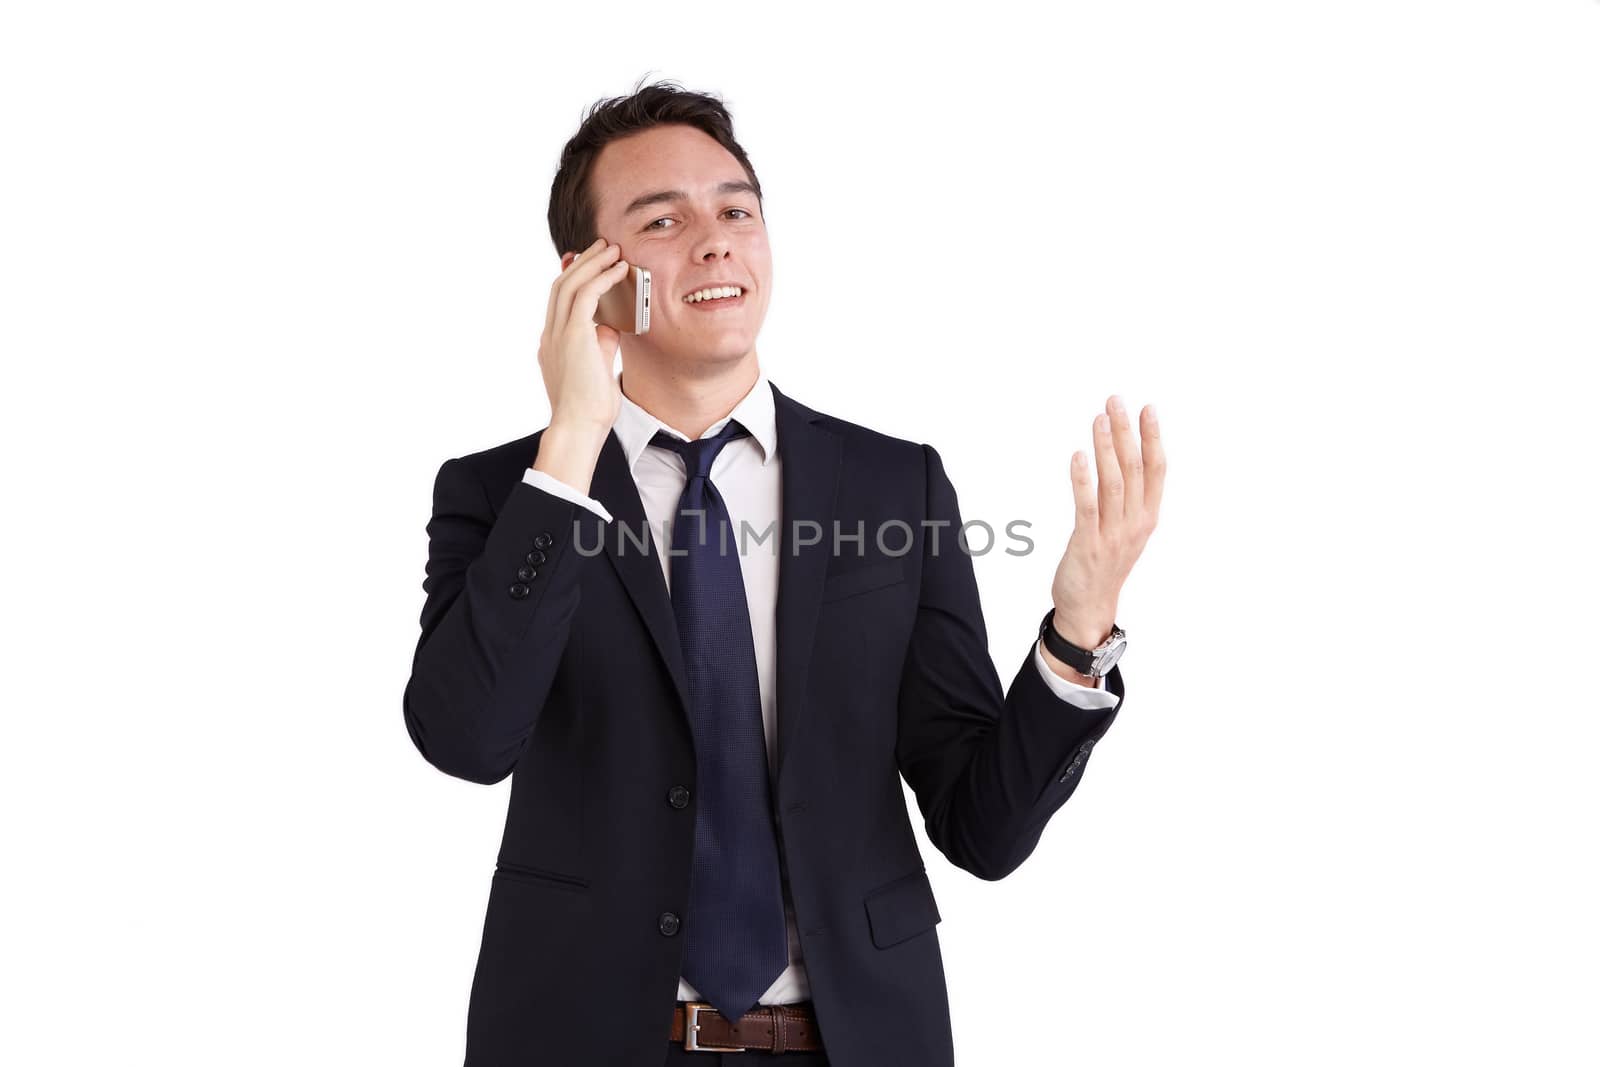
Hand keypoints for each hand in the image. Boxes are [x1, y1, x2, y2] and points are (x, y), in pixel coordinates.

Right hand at [537, 237, 628, 431]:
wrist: (579, 426)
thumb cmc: (590, 407)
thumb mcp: (597, 367)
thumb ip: (602, 343)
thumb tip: (613, 323)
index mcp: (552, 344)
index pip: (559, 301)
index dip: (573, 277)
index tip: (586, 262)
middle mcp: (550, 335)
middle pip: (561, 285)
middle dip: (582, 262)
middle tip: (601, 246)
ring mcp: (558, 334)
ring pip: (570, 284)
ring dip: (593, 263)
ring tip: (612, 250)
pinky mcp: (572, 336)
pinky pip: (586, 295)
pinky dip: (603, 278)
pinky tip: (619, 269)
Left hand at [1049, 395, 1164, 645]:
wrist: (1089, 608)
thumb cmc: (1105, 564)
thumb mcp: (1127, 529)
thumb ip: (1129, 498)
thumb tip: (1124, 458)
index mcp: (1147, 516)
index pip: (1156, 470)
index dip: (1153, 438)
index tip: (1147, 408)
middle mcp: (1135, 523)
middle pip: (1134, 469)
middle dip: (1126, 432)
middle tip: (1116, 401)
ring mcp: (1113, 534)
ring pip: (1113, 483)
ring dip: (1106, 448)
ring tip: (1099, 419)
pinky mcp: (1088, 544)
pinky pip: (1087, 507)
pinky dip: (1083, 479)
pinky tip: (1079, 456)